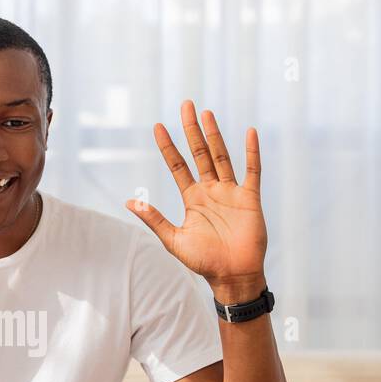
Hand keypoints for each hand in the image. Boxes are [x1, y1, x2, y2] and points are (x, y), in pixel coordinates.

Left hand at [126, 101, 266, 298]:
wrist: (233, 276)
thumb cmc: (204, 261)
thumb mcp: (173, 239)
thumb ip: (154, 219)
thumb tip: (128, 202)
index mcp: (192, 199)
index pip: (178, 166)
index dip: (168, 147)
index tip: (158, 127)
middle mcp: (211, 190)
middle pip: (199, 153)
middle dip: (192, 130)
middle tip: (185, 105)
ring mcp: (231, 192)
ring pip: (221, 157)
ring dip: (214, 135)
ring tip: (206, 113)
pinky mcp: (250, 198)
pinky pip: (252, 170)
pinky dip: (251, 152)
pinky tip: (249, 132)